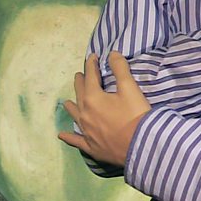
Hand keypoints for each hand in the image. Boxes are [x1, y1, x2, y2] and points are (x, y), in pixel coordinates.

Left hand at [57, 51, 151, 166]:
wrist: (139, 145)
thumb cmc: (135, 115)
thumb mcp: (130, 88)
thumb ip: (120, 69)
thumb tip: (112, 54)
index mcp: (93, 97)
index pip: (90, 77)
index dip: (91, 65)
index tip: (92, 57)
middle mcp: (85, 113)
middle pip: (80, 94)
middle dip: (80, 82)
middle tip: (79, 75)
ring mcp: (86, 131)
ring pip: (74, 115)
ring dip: (71, 106)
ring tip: (67, 102)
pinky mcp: (90, 146)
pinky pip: (75, 140)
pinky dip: (68, 137)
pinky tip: (61, 135)